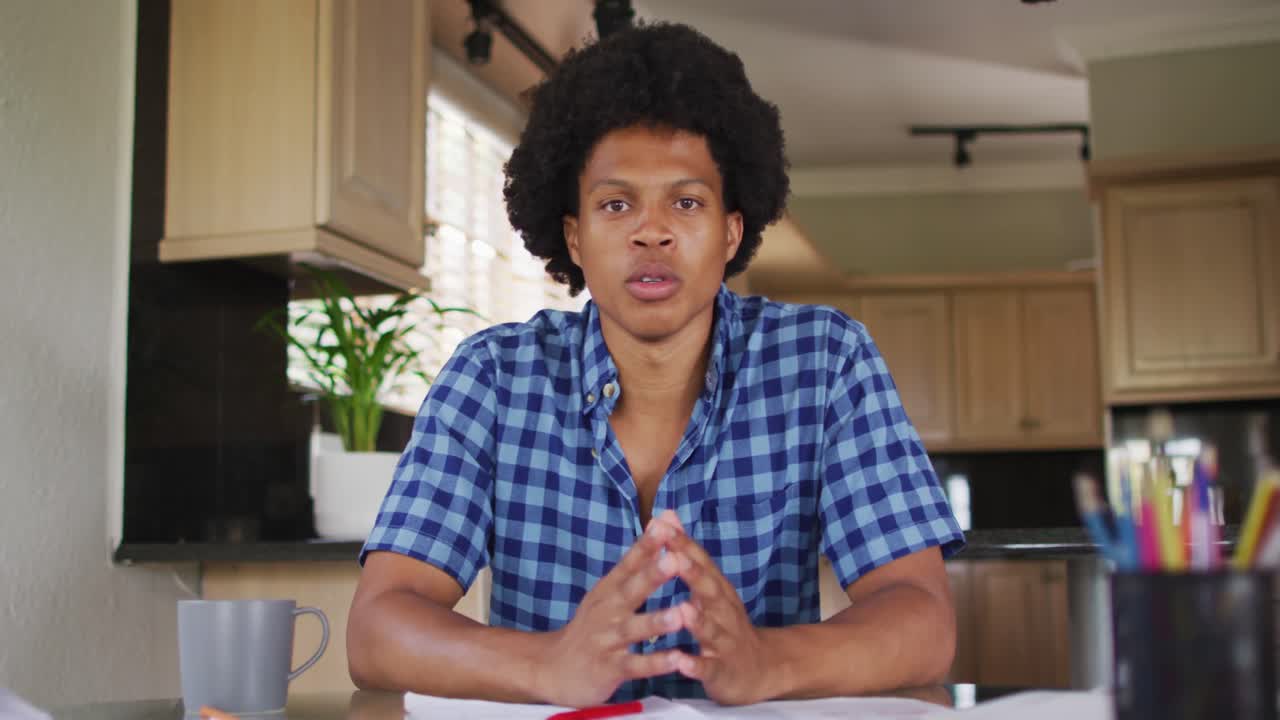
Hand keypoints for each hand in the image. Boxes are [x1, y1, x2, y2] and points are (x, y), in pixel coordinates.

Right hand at [536, 514, 690, 706]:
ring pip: (634, 629)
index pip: (629, 563)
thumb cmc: (592, 625)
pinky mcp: (609, 669)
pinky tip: (677, 659)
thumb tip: (660, 525)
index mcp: (609, 589)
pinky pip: (635, 665)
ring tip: (681, 613)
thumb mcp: (608, 592)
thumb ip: (636, 563)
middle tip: (676, 559)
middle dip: (653, 575)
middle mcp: (607, 610)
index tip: (666, 525)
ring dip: (658, 621)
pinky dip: (656, 663)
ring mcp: (607, 640)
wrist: (553, 668)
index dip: (647, 545)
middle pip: (631, 590)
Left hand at [665, 524, 779, 704]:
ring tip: (683, 609)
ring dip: (698, 620)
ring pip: (711, 629)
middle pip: (709, 589)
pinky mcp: (721, 671)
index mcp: (716, 589)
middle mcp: (723, 611)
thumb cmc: (724, 622)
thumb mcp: (709, 586)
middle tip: (674, 557)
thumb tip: (667, 515)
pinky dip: (696, 665)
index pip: (699, 561)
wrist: (760, 669)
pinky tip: (682, 663)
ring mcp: (724, 641)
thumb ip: (687, 553)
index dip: (682, 543)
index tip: (662, 524)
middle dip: (693, 573)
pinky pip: (708, 668)